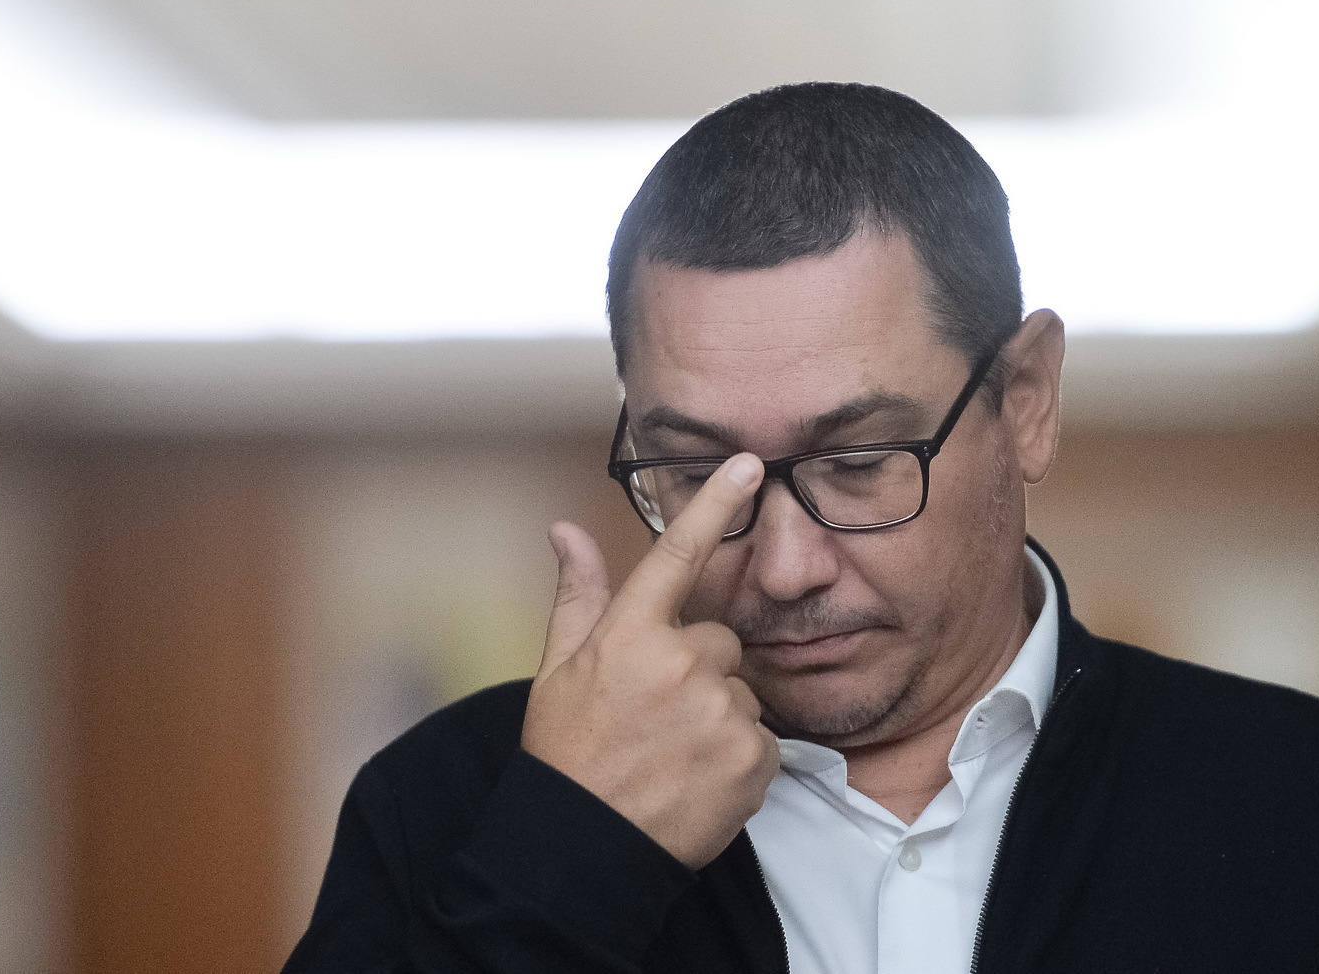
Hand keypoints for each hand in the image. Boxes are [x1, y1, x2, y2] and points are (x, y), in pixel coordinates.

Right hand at [520, 453, 776, 868]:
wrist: (583, 854)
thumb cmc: (567, 756)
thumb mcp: (556, 672)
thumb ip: (576, 595)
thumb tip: (565, 528)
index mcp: (629, 635)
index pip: (679, 554)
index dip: (716, 503)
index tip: (751, 465)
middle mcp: (679, 664)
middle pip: (719, 641)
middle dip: (697, 670)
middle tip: (656, 715)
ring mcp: (719, 711)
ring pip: (740, 692)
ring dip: (717, 716)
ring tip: (672, 754)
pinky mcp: (752, 757)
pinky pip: (762, 740)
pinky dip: (738, 759)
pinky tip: (696, 778)